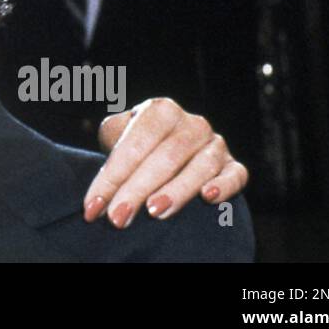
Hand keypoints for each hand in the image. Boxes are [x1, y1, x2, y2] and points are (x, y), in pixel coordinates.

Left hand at [82, 97, 248, 227]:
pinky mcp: (233, 164)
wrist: (165, 146)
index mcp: (160, 110)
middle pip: (164, 158)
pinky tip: (208, 198)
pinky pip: (235, 174)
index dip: (111, 177)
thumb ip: (108, 146)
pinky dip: (224, 185)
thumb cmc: (136, 145)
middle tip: (118, 218)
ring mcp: (215, 143)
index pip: (134, 144)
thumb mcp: (117, 134)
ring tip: (155, 211)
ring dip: (177, 191)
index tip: (93, 207)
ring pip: (200, 167)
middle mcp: (191, 123)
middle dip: (137, 190)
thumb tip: (102, 178)